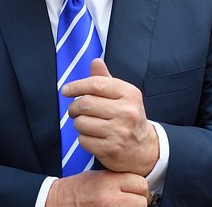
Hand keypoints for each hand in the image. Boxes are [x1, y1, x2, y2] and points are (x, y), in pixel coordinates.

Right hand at [45, 170, 147, 206]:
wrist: (60, 201)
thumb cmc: (78, 188)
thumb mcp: (99, 175)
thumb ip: (119, 179)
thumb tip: (138, 184)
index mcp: (109, 182)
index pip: (141, 183)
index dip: (138, 186)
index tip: (134, 188)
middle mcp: (111, 198)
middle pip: (142, 200)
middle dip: (137, 199)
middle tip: (128, 198)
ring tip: (120, 204)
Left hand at [63, 59, 158, 175]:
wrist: (145, 148)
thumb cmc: (129, 117)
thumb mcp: (123, 96)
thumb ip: (106, 79)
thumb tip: (95, 61)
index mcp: (129, 94)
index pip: (96, 84)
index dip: (76, 86)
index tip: (66, 91)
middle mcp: (127, 112)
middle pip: (85, 104)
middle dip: (73, 107)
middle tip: (74, 110)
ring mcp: (119, 132)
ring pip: (81, 123)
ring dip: (78, 123)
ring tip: (86, 123)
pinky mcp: (111, 149)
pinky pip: (83, 140)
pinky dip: (83, 138)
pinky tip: (92, 136)